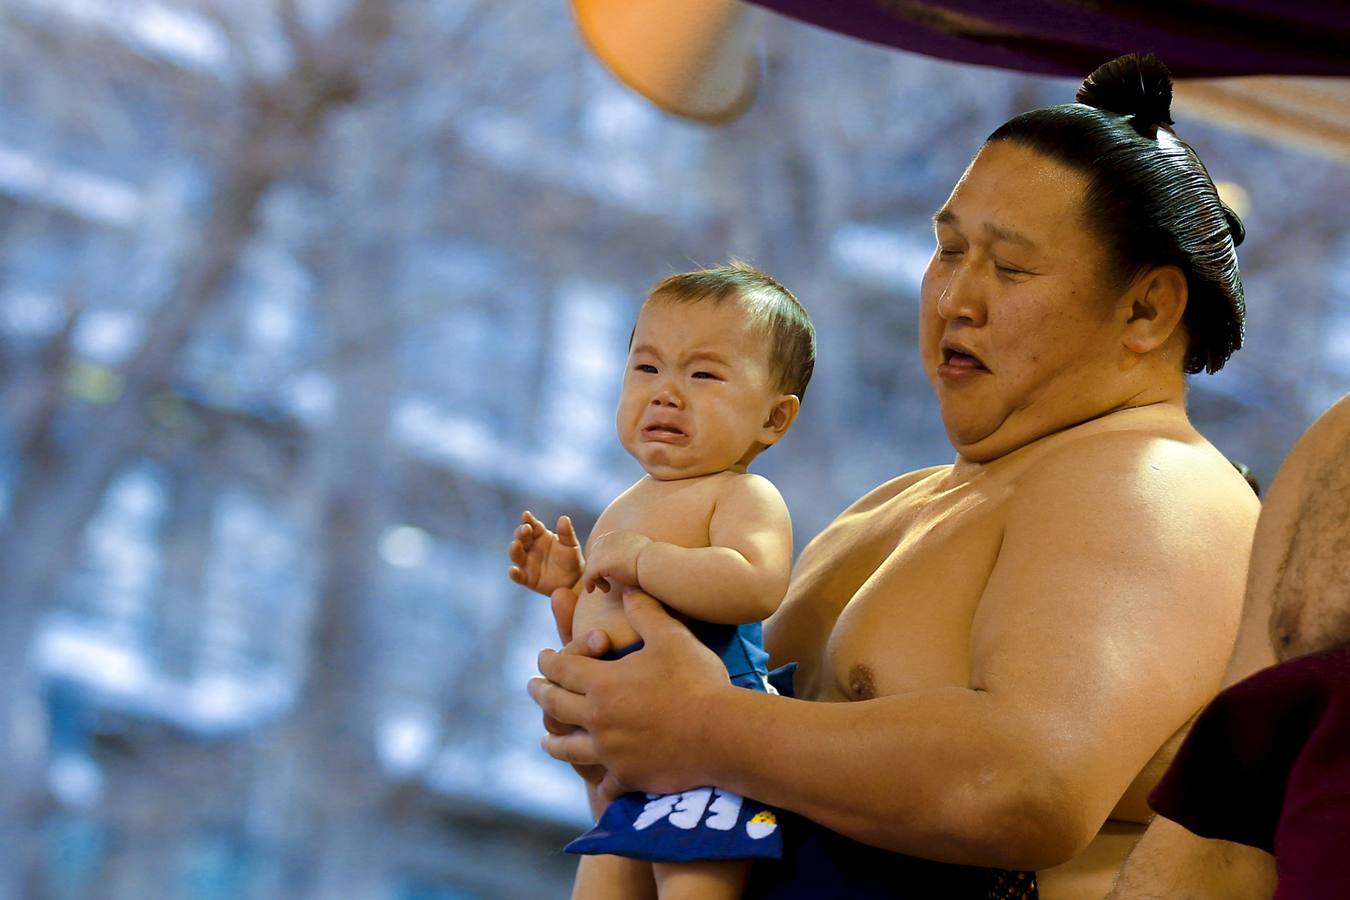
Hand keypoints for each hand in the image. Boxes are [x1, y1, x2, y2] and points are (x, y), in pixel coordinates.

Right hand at [508, 511, 582, 596]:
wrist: (575, 581)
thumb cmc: (572, 559)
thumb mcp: (571, 545)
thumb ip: (567, 533)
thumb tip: (564, 518)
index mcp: (540, 536)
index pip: (532, 525)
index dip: (528, 520)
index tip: (526, 515)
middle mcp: (531, 548)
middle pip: (521, 538)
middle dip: (521, 533)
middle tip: (525, 529)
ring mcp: (527, 563)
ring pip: (516, 555)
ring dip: (514, 549)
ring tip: (516, 544)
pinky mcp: (527, 578)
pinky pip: (518, 576)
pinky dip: (514, 573)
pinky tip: (513, 570)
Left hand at [529, 589, 729, 793]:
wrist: (721, 735)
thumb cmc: (697, 681)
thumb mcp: (671, 636)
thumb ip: (644, 611)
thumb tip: (627, 589)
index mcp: (602, 683)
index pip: (561, 669)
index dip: (549, 660)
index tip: (543, 656)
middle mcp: (597, 719)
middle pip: (555, 706)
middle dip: (541, 693)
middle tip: (534, 687)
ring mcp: (610, 752)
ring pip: (567, 748)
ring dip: (553, 741)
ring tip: (547, 738)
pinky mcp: (628, 776)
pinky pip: (604, 783)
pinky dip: (598, 781)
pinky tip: (596, 782)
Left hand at [581, 529, 651, 593]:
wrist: (654, 563)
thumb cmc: (654, 563)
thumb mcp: (643, 553)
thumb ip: (633, 555)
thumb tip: (634, 562)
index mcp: (619, 535)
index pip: (603, 544)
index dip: (603, 558)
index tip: (609, 571)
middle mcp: (608, 538)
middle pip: (594, 554)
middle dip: (597, 568)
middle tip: (604, 581)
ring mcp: (602, 550)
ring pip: (591, 566)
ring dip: (595, 578)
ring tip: (605, 588)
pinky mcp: (599, 563)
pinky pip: (588, 575)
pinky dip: (589, 583)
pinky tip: (591, 590)